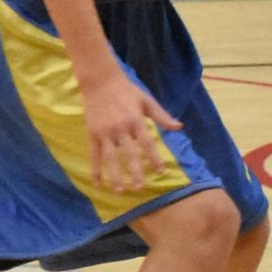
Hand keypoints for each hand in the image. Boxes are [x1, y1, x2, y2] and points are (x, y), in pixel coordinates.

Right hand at [81, 71, 182, 192]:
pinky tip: (98, 183)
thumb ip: (162, 116)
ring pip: (110, 158)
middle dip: (135, 172)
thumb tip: (179, 127)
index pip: (147, 143)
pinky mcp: (92, 133)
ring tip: (120, 190)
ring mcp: (105, 132)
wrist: (101, 81)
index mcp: (136, 120)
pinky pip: (94, 155)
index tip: (160, 172)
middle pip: (129, 154)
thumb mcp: (147, 101)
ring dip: (115, 176)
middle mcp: (120, 128)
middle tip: (140, 187)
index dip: (154, 158)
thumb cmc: (127, 91)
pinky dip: (95, 170)